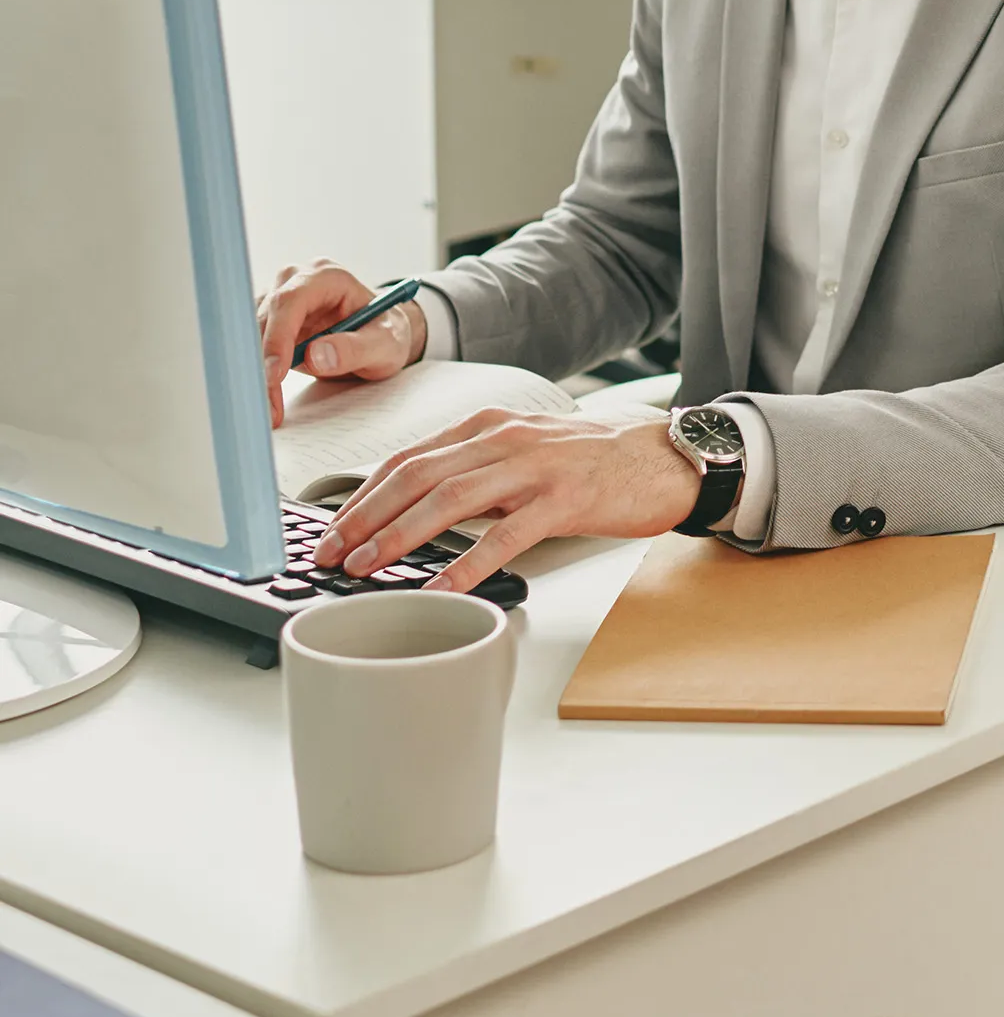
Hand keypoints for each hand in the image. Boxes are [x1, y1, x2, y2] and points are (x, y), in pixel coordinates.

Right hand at [256, 259, 426, 428]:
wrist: (380, 337)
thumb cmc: (386, 334)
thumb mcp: (385, 343)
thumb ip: (355, 348)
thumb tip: (315, 356)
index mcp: (328, 277)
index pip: (291, 300)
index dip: (278, 337)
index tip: (275, 374)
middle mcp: (299, 280)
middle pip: (266, 317)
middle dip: (263, 363)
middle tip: (267, 404)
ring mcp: (282, 297)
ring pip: (252, 332)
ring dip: (257, 371)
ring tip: (269, 408)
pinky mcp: (272, 319)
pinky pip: (253, 342)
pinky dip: (258, 371)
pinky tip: (266, 396)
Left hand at [313, 406, 701, 590]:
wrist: (659, 457)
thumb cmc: (588, 462)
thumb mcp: (519, 453)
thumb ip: (472, 473)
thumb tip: (413, 510)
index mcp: (484, 427)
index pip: (406, 458)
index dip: (362, 494)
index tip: (331, 529)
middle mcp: (501, 438)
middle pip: (415, 475)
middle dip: (364, 517)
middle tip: (331, 554)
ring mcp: (532, 467)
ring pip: (449, 499)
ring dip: (399, 536)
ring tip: (367, 567)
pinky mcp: (562, 499)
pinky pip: (505, 536)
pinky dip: (467, 565)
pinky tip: (441, 589)